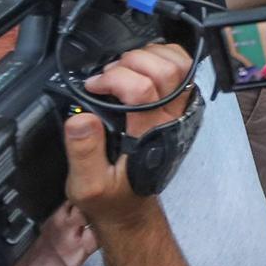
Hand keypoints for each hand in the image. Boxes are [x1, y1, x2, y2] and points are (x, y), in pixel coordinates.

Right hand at [63, 43, 194, 231]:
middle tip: (109, 74)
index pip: (141, 89)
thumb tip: (81, 118)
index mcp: (147, 135)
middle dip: (132, 62)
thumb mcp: (87, 184)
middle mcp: (169, 121)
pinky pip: (183, 73)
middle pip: (166, 71)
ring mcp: (177, 114)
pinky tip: (142, 65)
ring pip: (180, 67)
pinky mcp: (177, 111)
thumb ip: (83, 152)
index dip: (113, 78)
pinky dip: (164, 58)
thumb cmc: (110, 197)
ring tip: (124, 66)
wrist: (129, 209)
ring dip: (150, 56)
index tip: (93, 85)